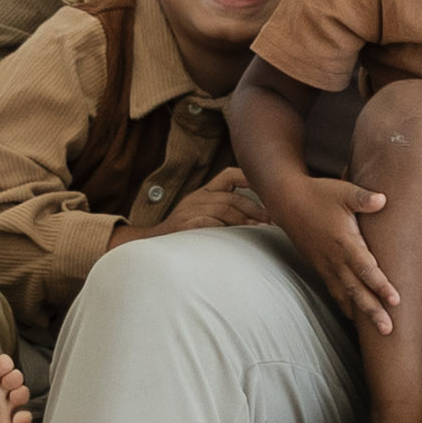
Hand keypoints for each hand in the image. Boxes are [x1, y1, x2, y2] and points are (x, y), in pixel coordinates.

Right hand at [113, 167, 264, 244]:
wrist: (151, 247)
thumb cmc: (182, 234)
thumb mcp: (201, 216)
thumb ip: (224, 213)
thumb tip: (258, 221)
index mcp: (202, 193)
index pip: (228, 176)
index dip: (249, 178)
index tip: (268, 188)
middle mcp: (196, 198)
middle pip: (232, 198)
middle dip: (255, 209)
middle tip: (271, 221)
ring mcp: (189, 211)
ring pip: (223, 209)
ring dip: (244, 220)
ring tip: (259, 231)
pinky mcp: (184, 226)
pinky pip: (208, 223)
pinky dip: (224, 228)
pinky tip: (236, 236)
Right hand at [257, 164, 399, 334]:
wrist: (288, 202)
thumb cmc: (319, 194)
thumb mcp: (343, 191)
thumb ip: (364, 198)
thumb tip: (383, 199)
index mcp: (344, 242)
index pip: (365, 268)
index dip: (380, 285)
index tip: (396, 300)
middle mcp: (335, 259)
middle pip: (356, 290)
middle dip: (373, 311)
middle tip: (388, 330)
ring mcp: (326, 266)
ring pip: (346, 295)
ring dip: (361, 313)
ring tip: (378, 332)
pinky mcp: (320, 267)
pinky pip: (335, 291)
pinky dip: (345, 306)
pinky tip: (355, 318)